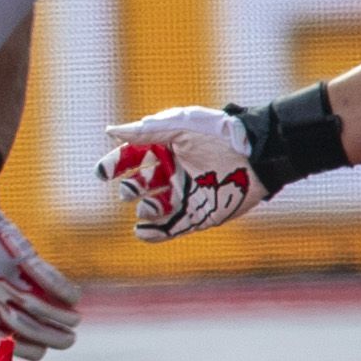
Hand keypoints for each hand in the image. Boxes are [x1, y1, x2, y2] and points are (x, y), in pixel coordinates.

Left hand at [0, 210, 82, 357]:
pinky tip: (73, 298)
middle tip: (68, 339)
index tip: (43, 350)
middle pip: (31, 328)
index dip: (30, 349)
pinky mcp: (19, 256)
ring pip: (44, 307)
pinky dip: (66, 291)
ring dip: (66, 318)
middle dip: (56, 338)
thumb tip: (6, 344)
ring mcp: (5, 277)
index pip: (8, 341)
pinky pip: (50, 279)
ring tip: (74, 320)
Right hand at [98, 107, 267, 240]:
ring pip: (150, 209)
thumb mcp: (180, 127)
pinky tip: (143, 232)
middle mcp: (172, 173)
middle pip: (137, 186)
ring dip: (143, 209)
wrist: (257, 156)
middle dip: (129, 189)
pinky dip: (152, 234)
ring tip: (149, 206)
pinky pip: (168, 229)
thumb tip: (110, 131)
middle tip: (132, 190)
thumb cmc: (219, 135)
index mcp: (165, 150)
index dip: (114, 165)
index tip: (103, 173)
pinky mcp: (197, 215)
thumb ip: (145, 131)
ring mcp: (184, 195)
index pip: (131, 159)